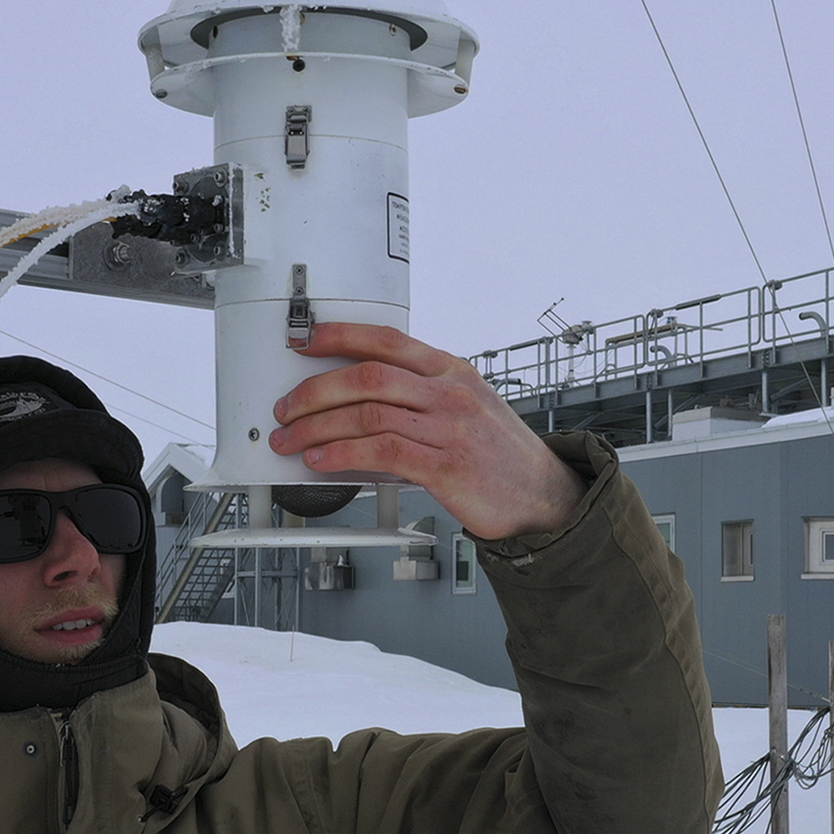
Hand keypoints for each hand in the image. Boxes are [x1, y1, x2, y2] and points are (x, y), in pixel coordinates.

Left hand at [268, 322, 586, 539]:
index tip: (305, 341)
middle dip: (315, 391)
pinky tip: (321, 461)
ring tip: (292, 440)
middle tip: (288, 408)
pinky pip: (383, 453)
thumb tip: (361, 400)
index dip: (340, 336)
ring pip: (368, 414)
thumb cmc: (502, 456)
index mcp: (452, 371)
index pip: (387, 340)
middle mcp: (450, 394)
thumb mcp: (468, 407)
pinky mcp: (447, 467)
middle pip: (368, 377)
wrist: (544, 498)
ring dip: (317, 427)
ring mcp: (450, 429)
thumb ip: (422, 395)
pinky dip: (342, 455)